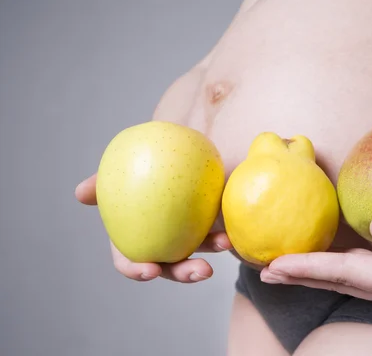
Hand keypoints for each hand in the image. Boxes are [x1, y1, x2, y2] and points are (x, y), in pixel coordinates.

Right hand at [76, 173, 231, 282]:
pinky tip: (235, 226)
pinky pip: (216, 229)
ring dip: (213, 252)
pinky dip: (225, 230)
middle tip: (202, 271)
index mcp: (134, 238)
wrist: (169, 152)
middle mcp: (160, 242)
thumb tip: (80, 192)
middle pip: (170, 266)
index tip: (151, 270)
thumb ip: (101, 182)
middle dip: (185, 274)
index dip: (138, 270)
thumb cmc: (137, 166)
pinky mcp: (207, 222)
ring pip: (199, 252)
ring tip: (227, 244)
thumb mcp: (118, 172)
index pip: (130, 262)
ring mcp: (185, 235)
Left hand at [260, 194, 371, 310]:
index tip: (276, 265)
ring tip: (277, 267)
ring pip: (346, 276)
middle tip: (260, 270)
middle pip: (339, 281)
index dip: (311, 270)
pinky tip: (317, 254)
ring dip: (310, 272)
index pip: (350, 276)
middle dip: (299, 277)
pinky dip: (332, 263)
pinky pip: (358, 266)